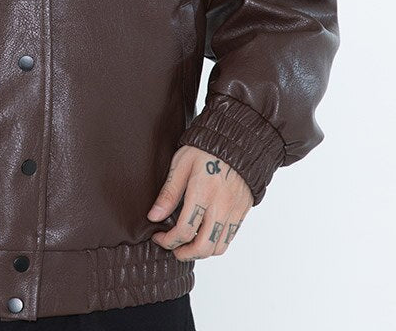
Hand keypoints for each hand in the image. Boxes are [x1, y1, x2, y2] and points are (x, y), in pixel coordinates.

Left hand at [145, 144, 253, 260]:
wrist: (237, 141)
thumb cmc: (206, 148)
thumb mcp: (181, 164)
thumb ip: (169, 193)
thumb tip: (154, 216)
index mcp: (202, 193)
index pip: (184, 231)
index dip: (167, 240)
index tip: (158, 236)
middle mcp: (220, 206)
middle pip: (202, 247)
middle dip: (183, 253)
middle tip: (172, 248)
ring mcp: (233, 212)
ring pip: (218, 248)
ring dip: (200, 253)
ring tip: (186, 245)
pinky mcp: (241, 213)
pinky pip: (229, 239)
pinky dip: (215, 245)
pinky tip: (203, 236)